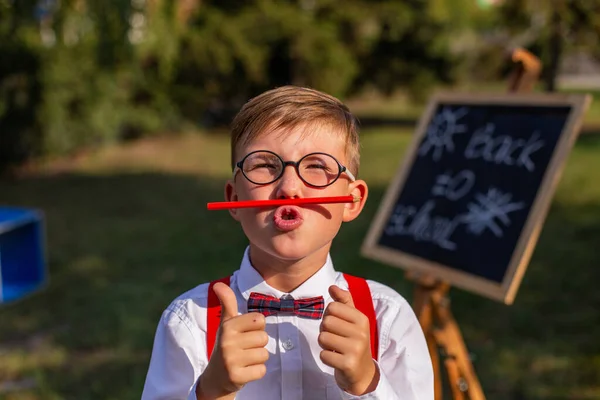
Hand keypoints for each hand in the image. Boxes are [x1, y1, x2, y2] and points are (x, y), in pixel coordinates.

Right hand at [197, 283, 268, 399]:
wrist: (216, 377)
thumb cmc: (227, 344)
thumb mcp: (226, 323)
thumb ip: (227, 302)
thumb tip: (217, 284)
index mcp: (227, 326)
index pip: (259, 319)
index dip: (256, 327)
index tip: (245, 333)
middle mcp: (227, 342)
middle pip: (264, 337)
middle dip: (258, 344)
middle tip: (244, 348)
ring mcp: (231, 360)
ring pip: (264, 354)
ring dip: (258, 358)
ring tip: (244, 359)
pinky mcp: (236, 377)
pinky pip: (262, 370)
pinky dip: (257, 371)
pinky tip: (245, 370)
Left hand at [318, 285, 378, 395]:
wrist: (363, 372)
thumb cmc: (354, 341)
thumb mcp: (353, 320)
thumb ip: (343, 302)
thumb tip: (332, 287)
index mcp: (362, 319)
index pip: (332, 307)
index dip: (329, 316)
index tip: (337, 326)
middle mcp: (361, 333)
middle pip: (326, 322)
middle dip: (325, 330)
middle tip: (335, 338)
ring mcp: (356, 349)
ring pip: (322, 338)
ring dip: (324, 345)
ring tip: (336, 348)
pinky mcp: (348, 364)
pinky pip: (323, 355)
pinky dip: (326, 357)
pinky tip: (336, 359)